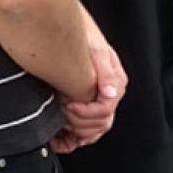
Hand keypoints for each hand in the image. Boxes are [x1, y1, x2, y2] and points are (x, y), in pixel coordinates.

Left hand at [52, 19, 125, 153]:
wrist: (65, 32)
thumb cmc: (81, 39)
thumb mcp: (95, 50)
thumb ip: (106, 72)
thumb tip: (110, 94)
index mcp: (115, 82)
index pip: (105, 111)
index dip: (84, 112)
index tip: (67, 104)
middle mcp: (109, 94)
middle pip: (101, 124)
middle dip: (78, 122)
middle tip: (61, 110)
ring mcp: (98, 102)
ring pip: (93, 132)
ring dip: (74, 131)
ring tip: (58, 120)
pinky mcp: (86, 107)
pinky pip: (82, 134)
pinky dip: (69, 140)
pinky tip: (57, 137)